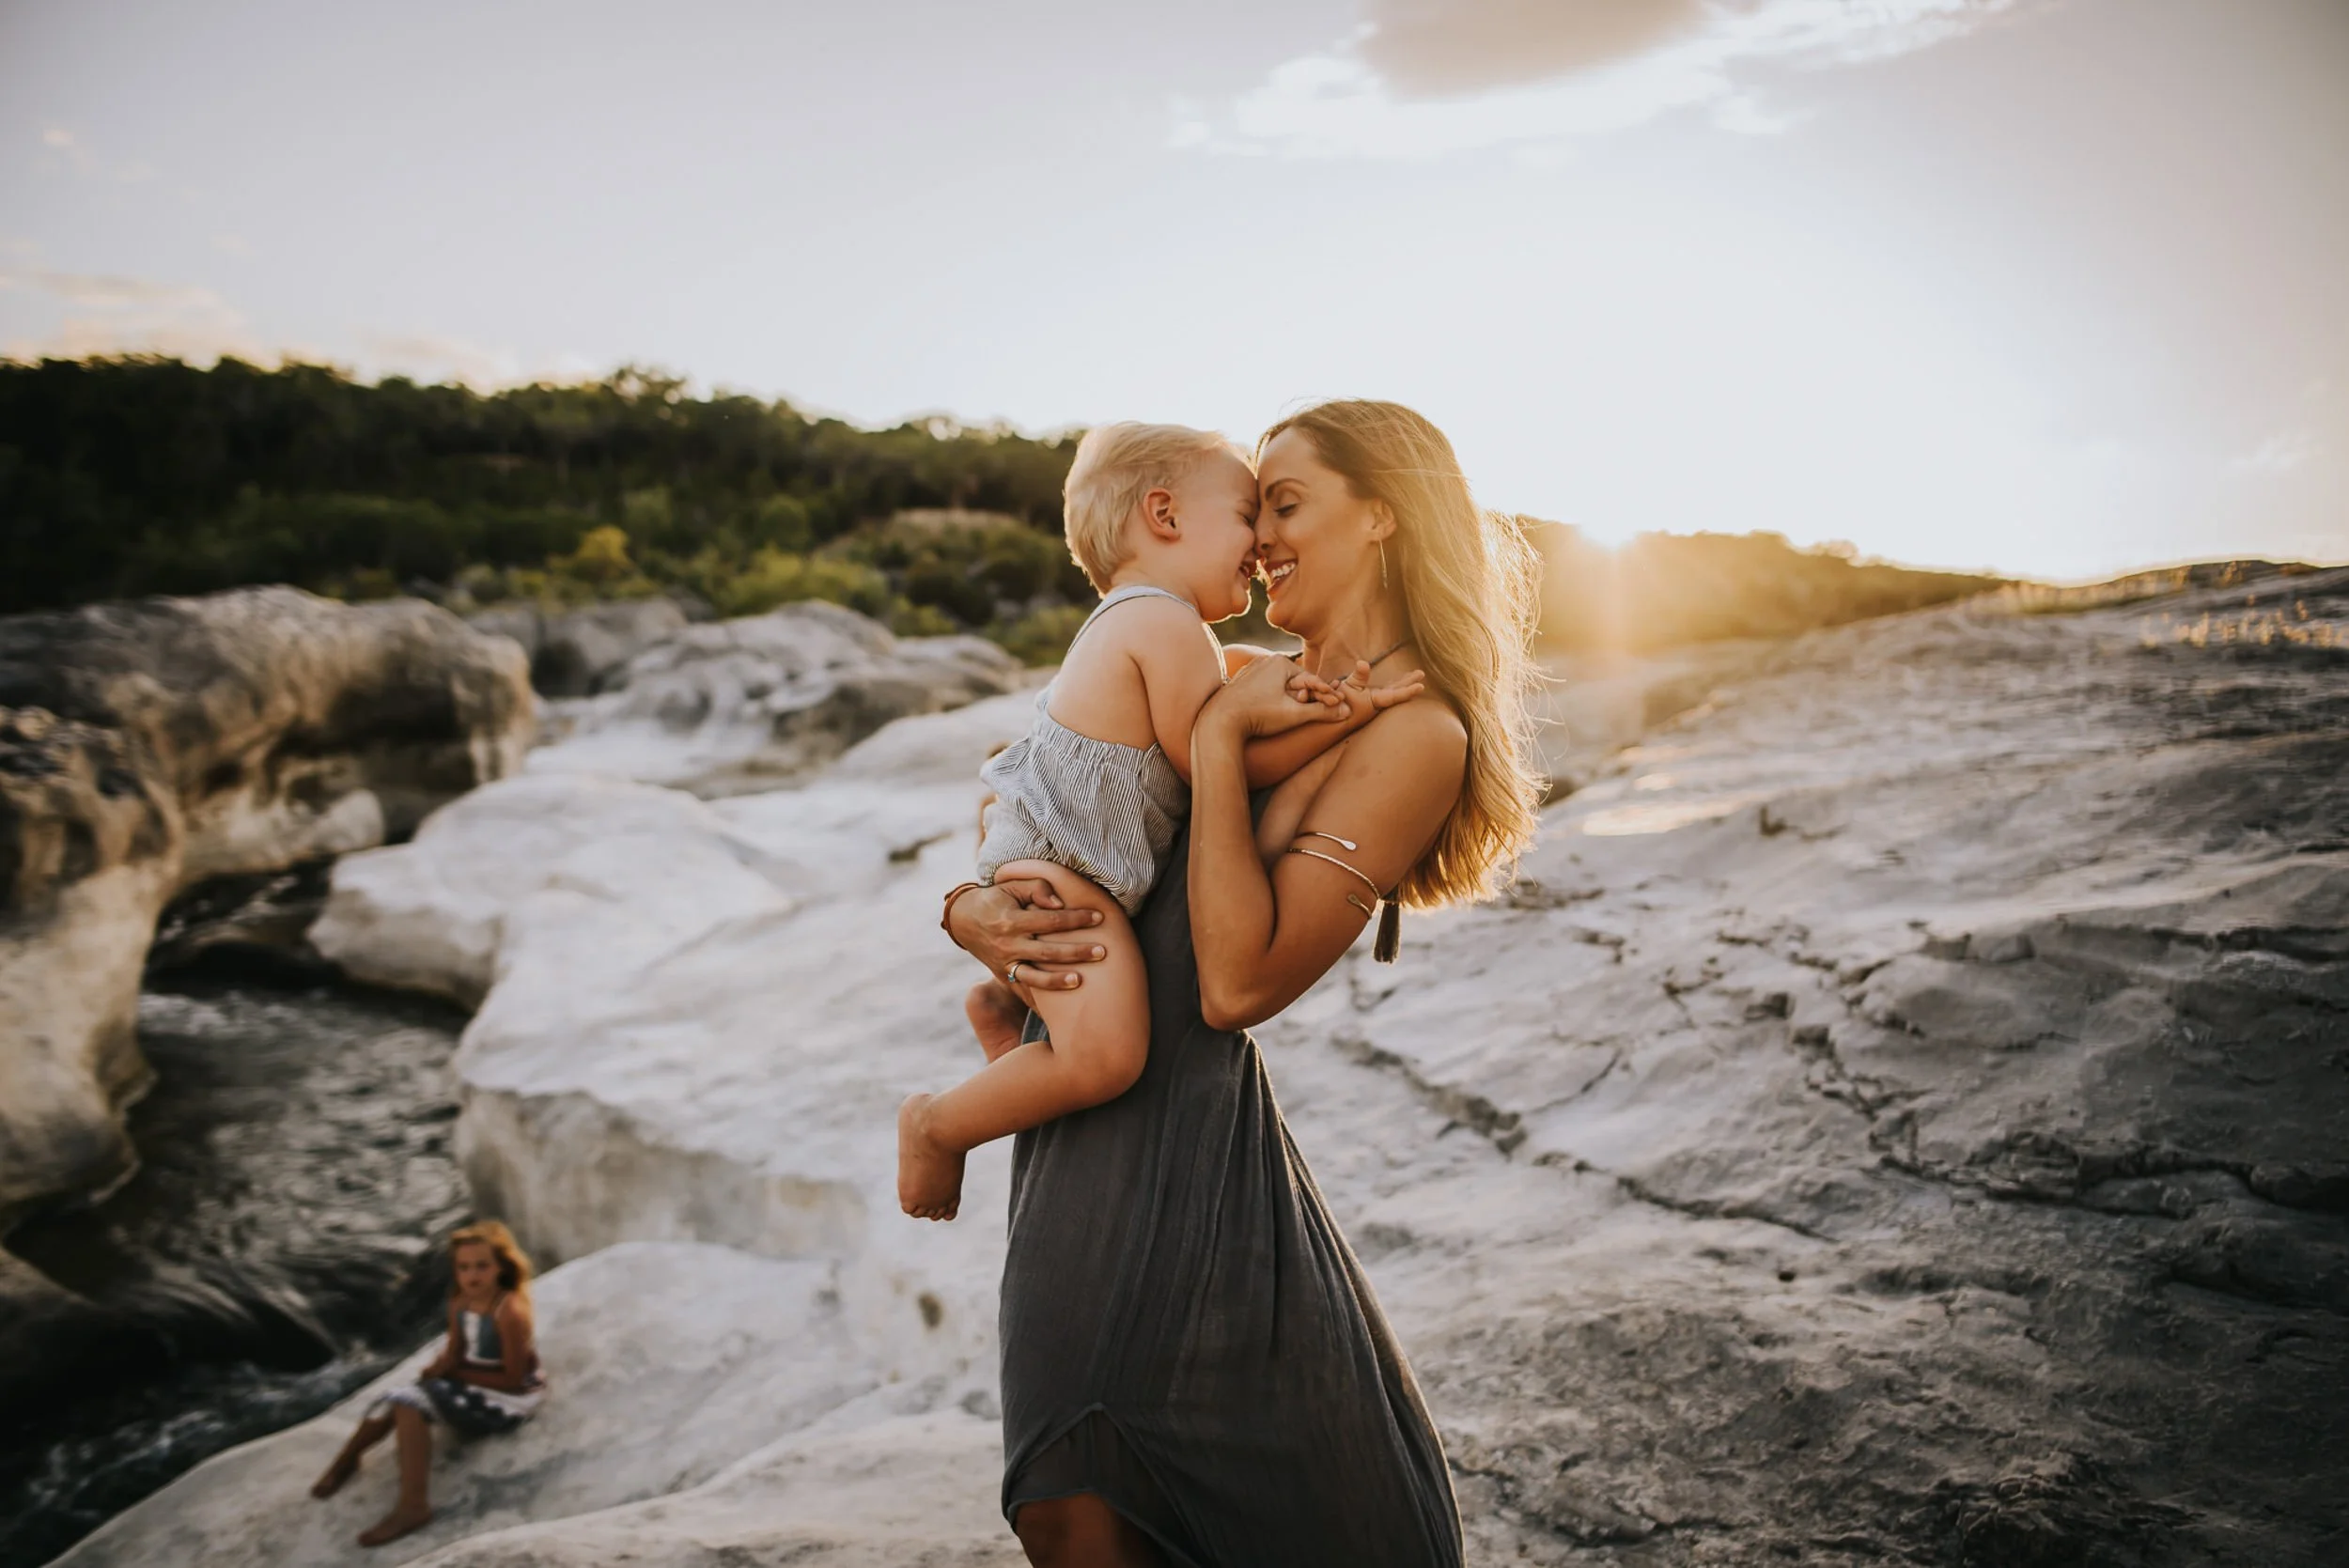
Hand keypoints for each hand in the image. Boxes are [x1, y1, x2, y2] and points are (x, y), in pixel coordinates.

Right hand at [947, 877, 1106, 990]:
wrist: (963, 920)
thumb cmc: (995, 898)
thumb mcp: (1011, 885)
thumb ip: (1037, 888)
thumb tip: (1060, 904)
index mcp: (1012, 920)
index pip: (1051, 920)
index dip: (1076, 918)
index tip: (1099, 917)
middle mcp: (1008, 945)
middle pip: (1047, 951)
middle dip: (1076, 952)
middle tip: (1103, 952)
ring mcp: (1005, 963)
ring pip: (1034, 977)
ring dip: (1058, 980)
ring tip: (1080, 981)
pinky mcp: (1003, 975)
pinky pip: (1023, 990)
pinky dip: (1039, 1001)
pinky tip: (1058, 1009)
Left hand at [1203, 652, 1356, 740]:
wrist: (1220, 722)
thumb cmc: (1259, 715)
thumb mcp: (1294, 715)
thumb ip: (1321, 712)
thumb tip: (1347, 712)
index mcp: (1280, 662)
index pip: (1310, 680)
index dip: (1324, 695)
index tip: (1337, 705)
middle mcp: (1265, 661)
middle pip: (1295, 683)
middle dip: (1306, 698)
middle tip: (1319, 711)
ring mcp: (1251, 671)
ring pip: (1280, 688)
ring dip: (1289, 701)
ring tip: (1293, 716)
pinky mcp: (1241, 683)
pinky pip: (1265, 691)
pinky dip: (1273, 701)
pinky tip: (1272, 715)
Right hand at [1337, 660, 1424, 717]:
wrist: (1332, 719)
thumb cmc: (1340, 705)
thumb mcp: (1347, 688)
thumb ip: (1358, 676)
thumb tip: (1363, 663)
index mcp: (1376, 700)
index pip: (1396, 695)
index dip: (1409, 690)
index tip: (1422, 686)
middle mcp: (1378, 701)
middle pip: (1397, 690)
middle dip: (1409, 681)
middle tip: (1422, 673)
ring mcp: (1374, 700)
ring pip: (1392, 689)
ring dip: (1402, 682)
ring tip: (1411, 675)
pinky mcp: (1369, 699)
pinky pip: (1384, 690)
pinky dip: (1392, 684)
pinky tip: (1394, 682)